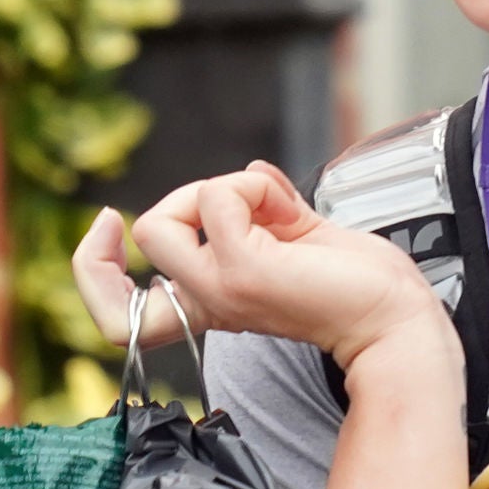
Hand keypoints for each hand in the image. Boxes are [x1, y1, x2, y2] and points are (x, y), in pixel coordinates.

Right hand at [71, 165, 446, 373]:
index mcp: (210, 301)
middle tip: (233, 204)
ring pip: (162, 222)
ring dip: (216, 191)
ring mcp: (220, 289)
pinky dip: (251, 186)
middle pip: (134, 248)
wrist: (396, 314)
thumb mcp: (295, 237)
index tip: (113, 226)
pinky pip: (216, 201)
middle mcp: (206, 302)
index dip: (93, 270)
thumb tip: (250, 172)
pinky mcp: (244, 272)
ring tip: (272, 209)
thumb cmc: (358, 284)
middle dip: (177, 200)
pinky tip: (289, 208)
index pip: (115, 317)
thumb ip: (264, 209)